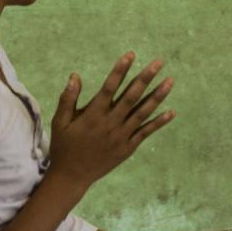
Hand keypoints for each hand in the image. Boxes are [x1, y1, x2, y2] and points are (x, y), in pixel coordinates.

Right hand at [48, 53, 176, 187]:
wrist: (72, 176)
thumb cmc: (64, 146)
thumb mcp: (60, 122)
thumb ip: (68, 98)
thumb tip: (75, 75)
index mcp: (92, 115)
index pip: (109, 87)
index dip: (120, 70)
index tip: (131, 55)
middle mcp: (110, 123)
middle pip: (131, 97)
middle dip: (145, 78)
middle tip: (159, 62)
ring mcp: (121, 136)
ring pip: (142, 113)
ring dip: (158, 96)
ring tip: (170, 81)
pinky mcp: (128, 147)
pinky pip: (146, 132)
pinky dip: (159, 122)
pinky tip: (172, 112)